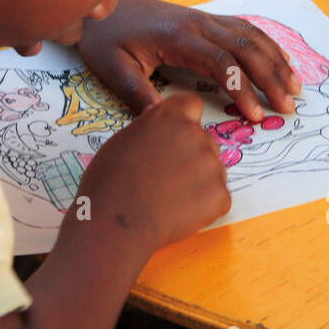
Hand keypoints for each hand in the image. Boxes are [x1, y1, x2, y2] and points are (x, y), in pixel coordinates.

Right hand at [68, 93, 229, 250]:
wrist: (116, 222)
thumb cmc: (109, 182)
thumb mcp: (124, 140)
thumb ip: (152, 130)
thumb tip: (163, 133)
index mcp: (169, 116)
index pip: (191, 105)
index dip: (184, 122)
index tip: (175, 138)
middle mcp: (195, 134)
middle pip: (204, 140)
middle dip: (191, 156)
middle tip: (167, 178)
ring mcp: (211, 165)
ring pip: (213, 170)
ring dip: (198, 182)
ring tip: (169, 199)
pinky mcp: (220, 195)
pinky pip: (218, 197)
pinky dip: (204, 207)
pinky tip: (178, 213)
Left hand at [76, 0, 300, 120]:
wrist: (102, 3)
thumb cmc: (106, 37)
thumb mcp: (113, 68)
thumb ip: (138, 93)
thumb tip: (164, 121)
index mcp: (178, 38)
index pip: (222, 63)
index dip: (242, 89)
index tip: (256, 116)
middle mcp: (198, 24)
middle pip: (246, 47)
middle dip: (270, 78)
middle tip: (287, 108)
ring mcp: (204, 18)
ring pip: (251, 35)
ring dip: (275, 60)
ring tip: (295, 88)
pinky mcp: (205, 18)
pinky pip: (244, 27)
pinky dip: (267, 44)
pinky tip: (280, 61)